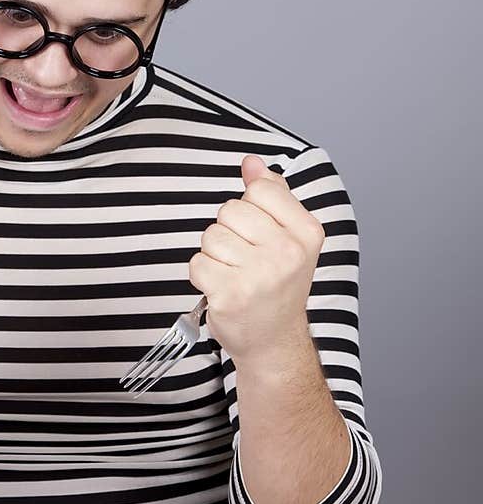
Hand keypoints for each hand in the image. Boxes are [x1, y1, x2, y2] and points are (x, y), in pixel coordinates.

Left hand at [188, 155, 325, 364]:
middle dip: (229, 231)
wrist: (274, 341)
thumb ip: (272, 194)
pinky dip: (203, 275)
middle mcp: (288, 253)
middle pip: (230, 210)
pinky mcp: (231, 294)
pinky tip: (223, 288)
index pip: (260, 189)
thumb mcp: (288, 236)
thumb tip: (251, 162)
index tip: (261, 234)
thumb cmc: (278, 284)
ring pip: (211, 235)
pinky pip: (197, 262)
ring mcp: (260, 275)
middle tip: (246, 260)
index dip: (250, 208)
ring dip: (214, 255)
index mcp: (307, 232)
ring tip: (235, 274)